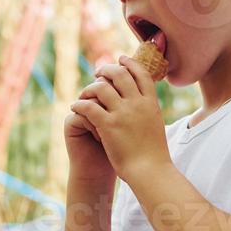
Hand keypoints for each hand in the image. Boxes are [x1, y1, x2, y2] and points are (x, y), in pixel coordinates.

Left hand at [68, 54, 170, 182]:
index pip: (141, 73)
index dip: (129, 63)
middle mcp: (137, 104)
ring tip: (84, 94)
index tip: (120, 58)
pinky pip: (88, 107)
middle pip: (119, 74)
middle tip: (97, 73)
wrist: (151, 171)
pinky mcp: (108, 125)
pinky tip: (75, 107)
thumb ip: (148, 110)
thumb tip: (145, 100)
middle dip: (106, 70)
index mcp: (151, 103)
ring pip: (101, 87)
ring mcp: (123, 113)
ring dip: (89, 88)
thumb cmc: (154, 154)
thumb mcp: (156, 124)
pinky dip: (79, 105)